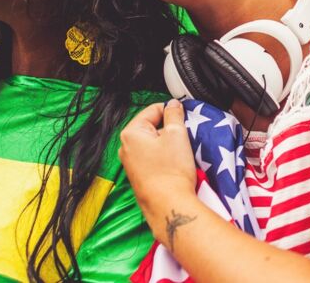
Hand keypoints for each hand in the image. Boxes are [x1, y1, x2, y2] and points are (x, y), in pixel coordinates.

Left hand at [119, 100, 197, 217]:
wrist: (169, 205)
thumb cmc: (170, 173)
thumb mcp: (177, 134)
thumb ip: (174, 114)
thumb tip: (173, 105)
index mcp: (131, 133)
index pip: (153, 110)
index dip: (171, 112)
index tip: (183, 118)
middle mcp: (126, 148)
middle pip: (152, 127)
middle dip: (169, 130)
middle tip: (183, 139)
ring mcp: (131, 163)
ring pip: (154, 143)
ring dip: (168, 145)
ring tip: (180, 154)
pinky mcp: (139, 176)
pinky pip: (153, 158)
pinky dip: (165, 158)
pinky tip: (175, 165)